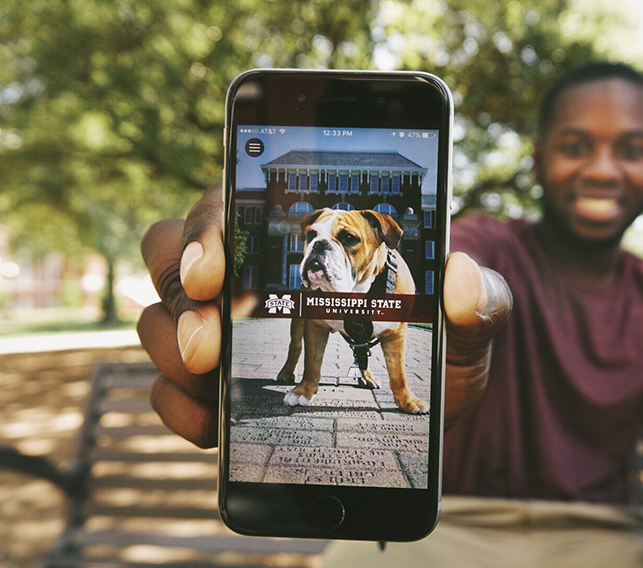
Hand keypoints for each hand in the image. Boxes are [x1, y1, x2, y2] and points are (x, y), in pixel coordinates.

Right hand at [137, 184, 511, 446]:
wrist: (434, 408)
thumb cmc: (447, 346)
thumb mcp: (473, 320)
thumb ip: (479, 296)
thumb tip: (458, 275)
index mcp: (306, 245)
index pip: (234, 209)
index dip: (207, 229)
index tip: (215, 269)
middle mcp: (256, 280)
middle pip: (177, 256)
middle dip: (179, 288)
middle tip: (208, 333)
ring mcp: (236, 336)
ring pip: (163, 318)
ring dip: (171, 343)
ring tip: (208, 370)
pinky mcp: (229, 392)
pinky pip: (176, 392)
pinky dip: (180, 406)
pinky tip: (211, 421)